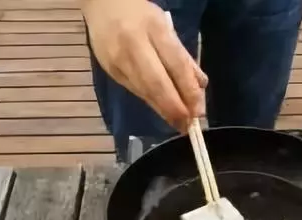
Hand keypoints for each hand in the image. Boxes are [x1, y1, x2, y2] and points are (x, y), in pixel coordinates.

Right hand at [81, 0, 207, 130]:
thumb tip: (200, 86)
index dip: (188, 91)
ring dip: (163, 110)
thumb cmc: (140, 15)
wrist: (101, 5)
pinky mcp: (109, 71)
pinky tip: (162, 110)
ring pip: (144, 91)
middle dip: (174, 108)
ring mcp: (118, 60)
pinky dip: (151, 102)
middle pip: (157, 84)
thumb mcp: (166, 28)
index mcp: (154, 29)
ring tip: (179, 123)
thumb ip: (183, 57)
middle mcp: (133, 45)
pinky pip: (134, 90)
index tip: (198, 111)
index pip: (176, 65)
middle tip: (188, 125)